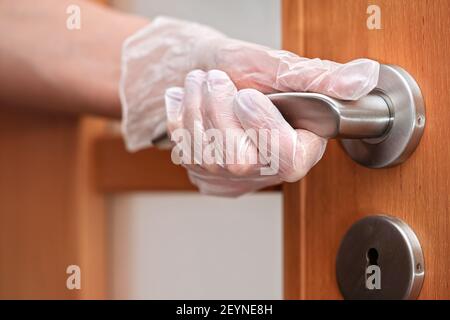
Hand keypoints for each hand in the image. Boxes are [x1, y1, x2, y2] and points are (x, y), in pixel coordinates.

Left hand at [165, 69, 328, 195]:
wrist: (207, 74)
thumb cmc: (245, 69)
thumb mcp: (281, 67)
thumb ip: (319, 77)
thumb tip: (363, 78)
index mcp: (300, 145)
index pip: (288, 158)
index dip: (263, 127)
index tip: (246, 95)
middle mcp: (268, 169)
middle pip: (237, 158)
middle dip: (218, 108)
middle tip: (216, 79)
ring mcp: (234, 178)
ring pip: (205, 153)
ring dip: (197, 106)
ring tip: (203, 84)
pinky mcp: (205, 177)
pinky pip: (184, 151)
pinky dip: (181, 118)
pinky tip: (191, 103)